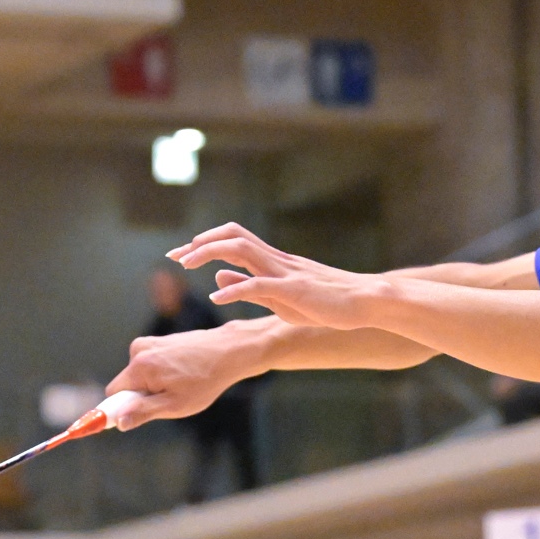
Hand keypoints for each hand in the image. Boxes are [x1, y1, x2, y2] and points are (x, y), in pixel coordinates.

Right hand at [108, 318, 275, 424]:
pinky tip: (184, 374)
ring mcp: (150, 342)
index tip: (131, 417)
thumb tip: (119, 422)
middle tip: (170, 399)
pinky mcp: (159, 340)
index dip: (119, 408)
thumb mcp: (174, 405)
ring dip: (154, 385)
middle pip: (127, 383)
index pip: (113, 393)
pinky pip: (150, 365)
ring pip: (140, 374)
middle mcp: (140, 350)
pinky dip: (162, 373)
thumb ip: (143, 412)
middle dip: (142, 396)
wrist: (228, 352)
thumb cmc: (204, 381)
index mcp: (140, 366)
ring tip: (182, 384)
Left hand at [170, 225, 383, 330]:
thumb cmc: (325, 303)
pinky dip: (235, 289)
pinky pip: (259, 284)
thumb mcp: (278, 296)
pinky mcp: (294, 289)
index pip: (232, 242)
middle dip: (200, 242)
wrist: (364, 303)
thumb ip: (247, 286)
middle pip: (231, 235)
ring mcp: (285, 271)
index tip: (179, 254)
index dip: (203, 244)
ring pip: (241, 248)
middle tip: (175, 256)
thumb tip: (216, 278)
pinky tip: (216, 300)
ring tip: (187, 265)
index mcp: (272, 261)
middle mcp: (275, 259)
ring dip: (210, 253)